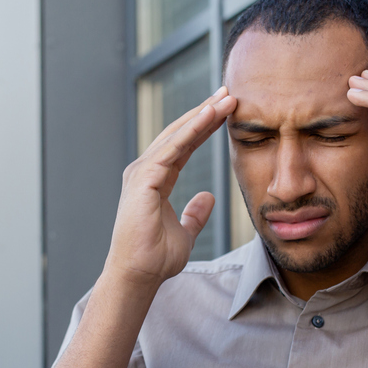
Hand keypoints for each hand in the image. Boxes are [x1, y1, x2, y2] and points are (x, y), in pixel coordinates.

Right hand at [104, 87, 237, 289]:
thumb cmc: (155, 258)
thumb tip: (208, 198)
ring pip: (177, 135)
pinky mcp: (143, 178)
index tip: (226, 111)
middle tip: (229, 93)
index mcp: (155, 179)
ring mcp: (142, 172)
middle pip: (180, 133)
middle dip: (205, 112)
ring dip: (202, 115)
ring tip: (226, 98)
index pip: (184, 145)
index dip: (205, 127)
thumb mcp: (184, 233)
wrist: (138, 274)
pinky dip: (191, 130)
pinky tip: (209, 115)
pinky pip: (172, 148)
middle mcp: (146, 170)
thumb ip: (195, 214)